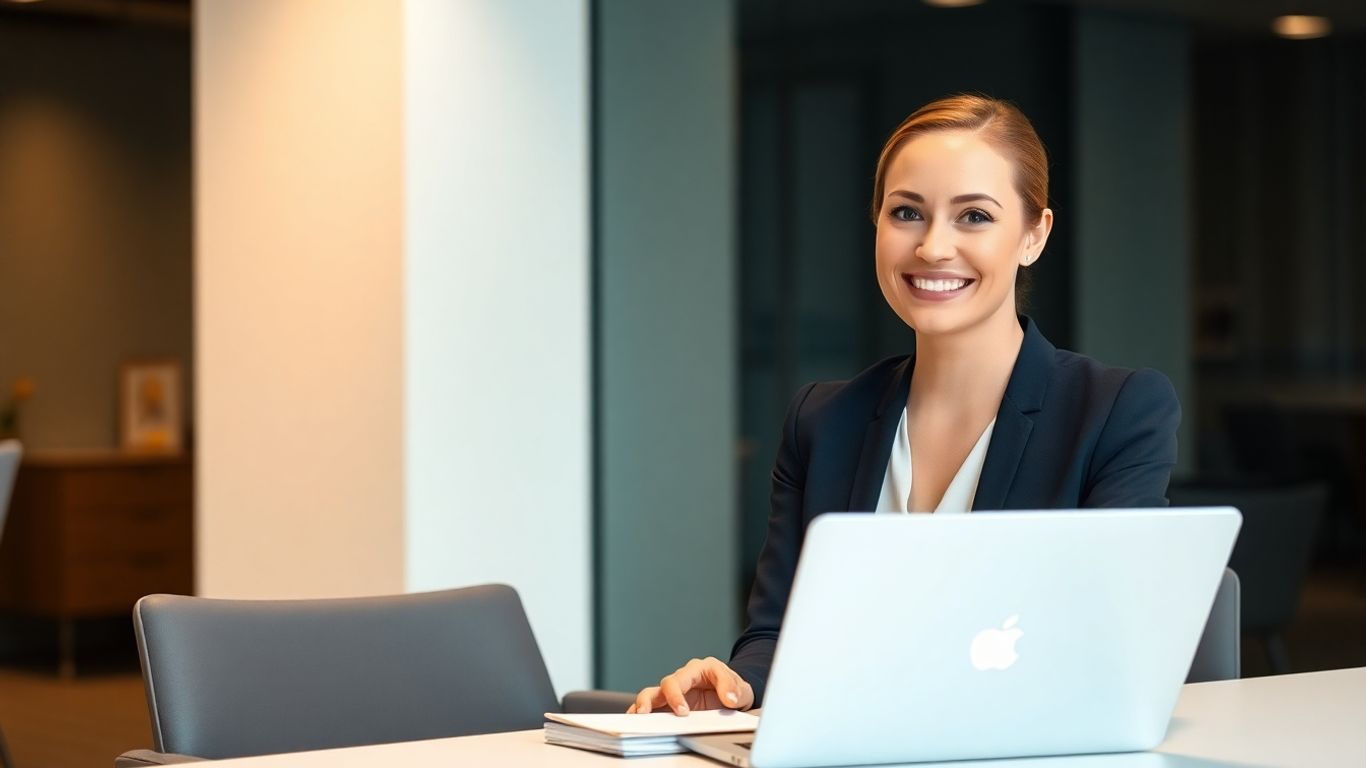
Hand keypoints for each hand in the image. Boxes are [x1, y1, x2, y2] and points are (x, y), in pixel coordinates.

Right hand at [627, 656, 754, 715]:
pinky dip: (642, 713)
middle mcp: (682, 680)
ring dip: (642, 706)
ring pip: (651, 695)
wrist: (734, 696)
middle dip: (651, 700)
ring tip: (636, 718)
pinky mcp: (671, 706)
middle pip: (661, 686)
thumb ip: (733, 688)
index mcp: (696, 670)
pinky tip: (636, 721)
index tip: (682, 712)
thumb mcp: (739, 685)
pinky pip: (653, 707)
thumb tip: (729, 698)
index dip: (676, 695)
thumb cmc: (732, 687)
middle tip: (647, 714)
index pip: (679, 679)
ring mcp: (674, 694)